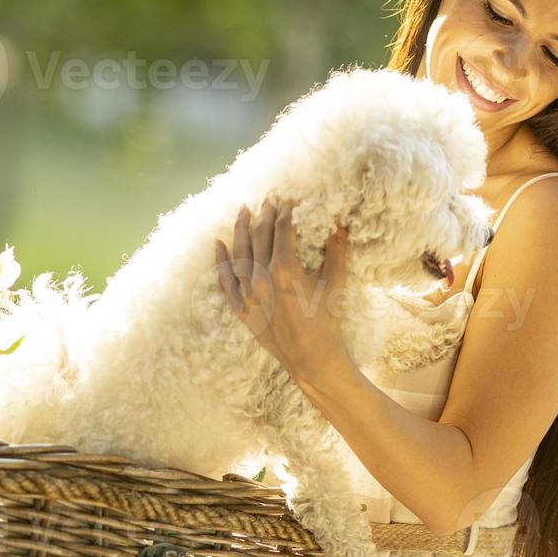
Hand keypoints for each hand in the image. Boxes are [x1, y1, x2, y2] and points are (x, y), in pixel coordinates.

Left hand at [214, 196, 349, 382]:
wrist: (311, 358)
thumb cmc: (327, 321)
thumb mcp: (335, 282)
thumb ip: (336, 250)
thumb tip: (340, 223)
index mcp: (285, 268)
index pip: (282, 228)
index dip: (286, 211)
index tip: (289, 199)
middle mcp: (261, 278)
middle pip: (259, 235)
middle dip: (264, 213)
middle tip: (267, 198)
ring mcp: (248, 294)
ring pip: (239, 252)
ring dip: (240, 229)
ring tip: (243, 210)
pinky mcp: (242, 308)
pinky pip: (225, 281)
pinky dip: (220, 262)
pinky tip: (218, 244)